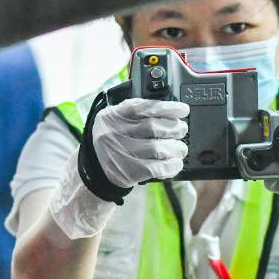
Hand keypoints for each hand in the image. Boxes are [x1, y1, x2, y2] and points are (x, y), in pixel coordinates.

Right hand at [48, 97, 187, 240]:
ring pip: (157, 149)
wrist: (95, 167)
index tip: (183, 109)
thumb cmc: (114, 139)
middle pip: (153, 127)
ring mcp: (122, 153)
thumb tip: (169, 110)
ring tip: (181, 148)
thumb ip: (137, 112)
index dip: (167, 107)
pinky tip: (176, 163)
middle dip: (174, 128)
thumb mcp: (117, 119)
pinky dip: (171, 166)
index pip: (143, 107)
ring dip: (176, 148)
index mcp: (114, 115)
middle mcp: (115, 133)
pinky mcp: (129, 172)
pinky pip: (156, 168)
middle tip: (183, 129)